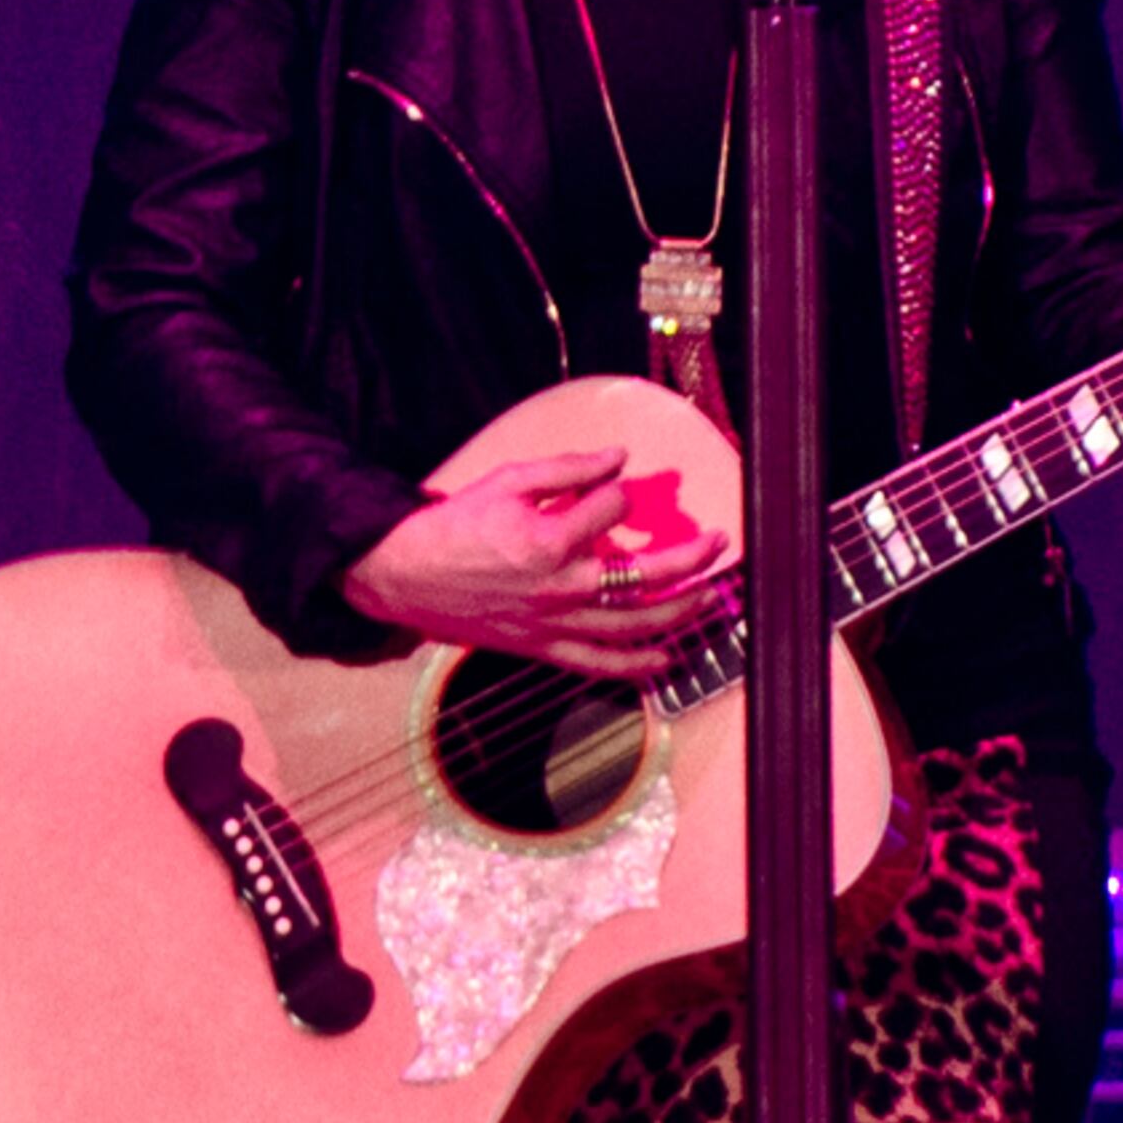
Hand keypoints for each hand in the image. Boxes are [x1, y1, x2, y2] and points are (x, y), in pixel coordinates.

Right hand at [342, 447, 736, 684]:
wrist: (405, 574)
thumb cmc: (454, 526)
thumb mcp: (508, 480)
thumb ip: (568, 468)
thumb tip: (619, 457)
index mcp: (549, 541)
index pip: (612, 509)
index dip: (617, 492)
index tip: (609, 485)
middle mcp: (559, 587)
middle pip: (646, 576)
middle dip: (690, 556)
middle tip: (718, 540)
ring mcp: (554, 624)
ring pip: (634, 624)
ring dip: (680, 609)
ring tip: (707, 592)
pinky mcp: (542, 648)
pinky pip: (599, 664)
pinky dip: (636, 665)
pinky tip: (666, 657)